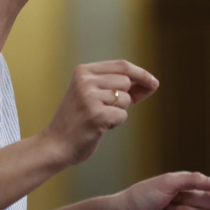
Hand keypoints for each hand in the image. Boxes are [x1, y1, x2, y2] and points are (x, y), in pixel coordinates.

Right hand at [44, 60, 158, 166]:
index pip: (122, 65)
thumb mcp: (94, 95)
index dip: (141, 74)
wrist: (56, 144)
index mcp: (83, 71)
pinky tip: (98, 127)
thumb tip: (152, 82)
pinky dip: (115, 124)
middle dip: (125, 98)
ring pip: (126, 99)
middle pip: (126, 82)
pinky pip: (122, 116)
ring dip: (118, 112)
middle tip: (107, 109)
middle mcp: (85, 81)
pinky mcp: (95, 115)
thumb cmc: (79, 121)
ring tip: (99, 118)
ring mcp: (89, 97)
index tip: (154, 83)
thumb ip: (119, 86)